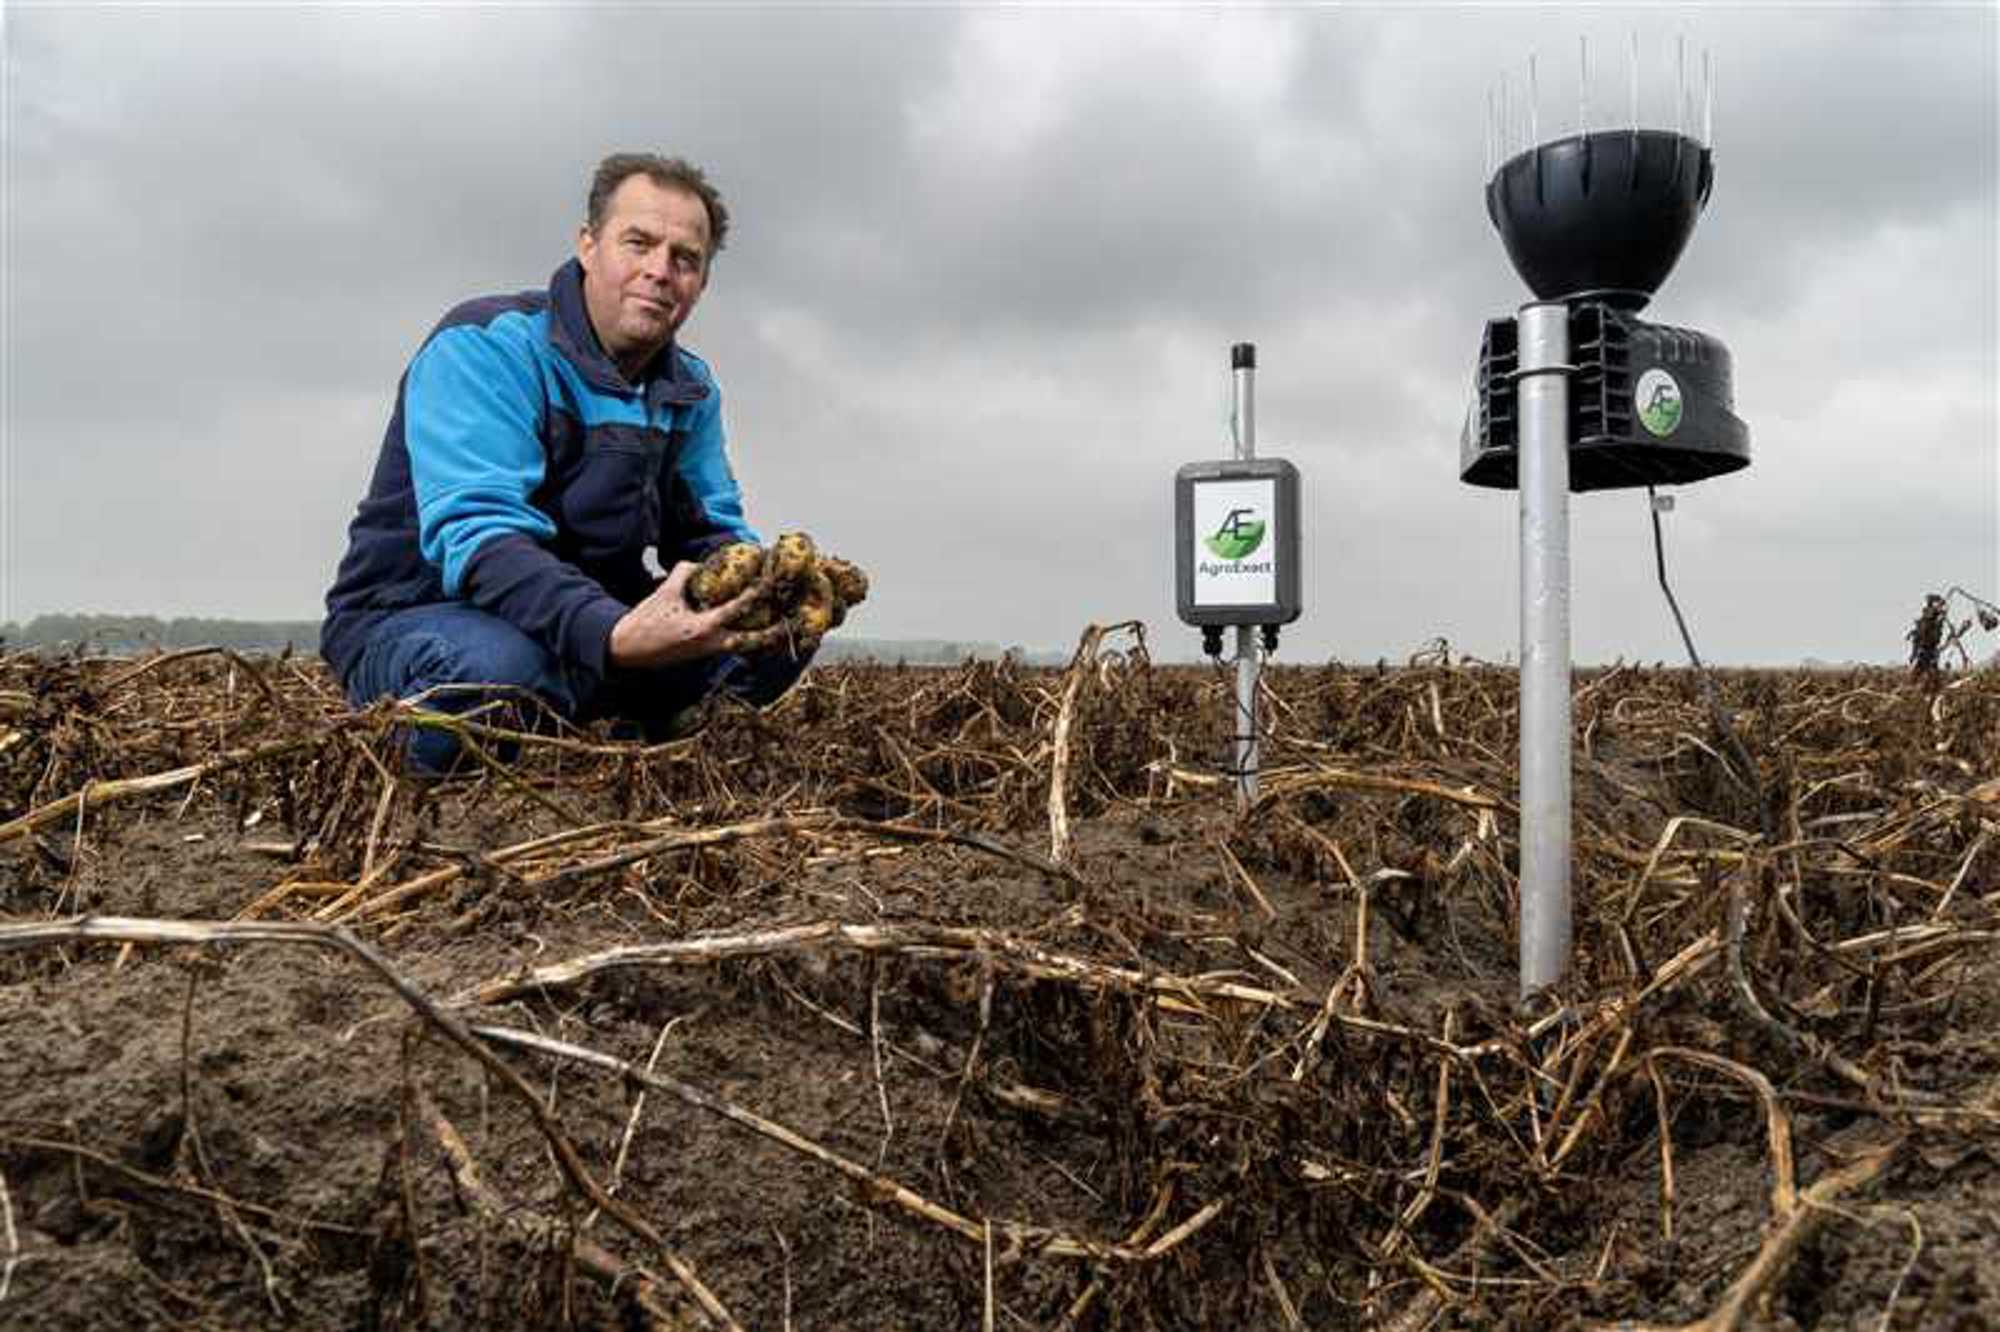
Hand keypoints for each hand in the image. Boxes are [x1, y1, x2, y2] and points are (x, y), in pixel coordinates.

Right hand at [606, 562, 790, 669]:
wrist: (627, 650)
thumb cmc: (645, 621)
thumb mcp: (665, 593)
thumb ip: (684, 574)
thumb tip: (699, 564)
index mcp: (702, 628)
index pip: (737, 608)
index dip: (756, 594)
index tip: (772, 583)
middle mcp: (710, 644)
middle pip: (751, 642)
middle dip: (773, 635)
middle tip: (793, 625)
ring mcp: (707, 653)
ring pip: (743, 648)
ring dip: (761, 639)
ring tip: (781, 630)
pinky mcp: (702, 655)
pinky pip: (730, 648)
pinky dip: (744, 641)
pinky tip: (753, 634)